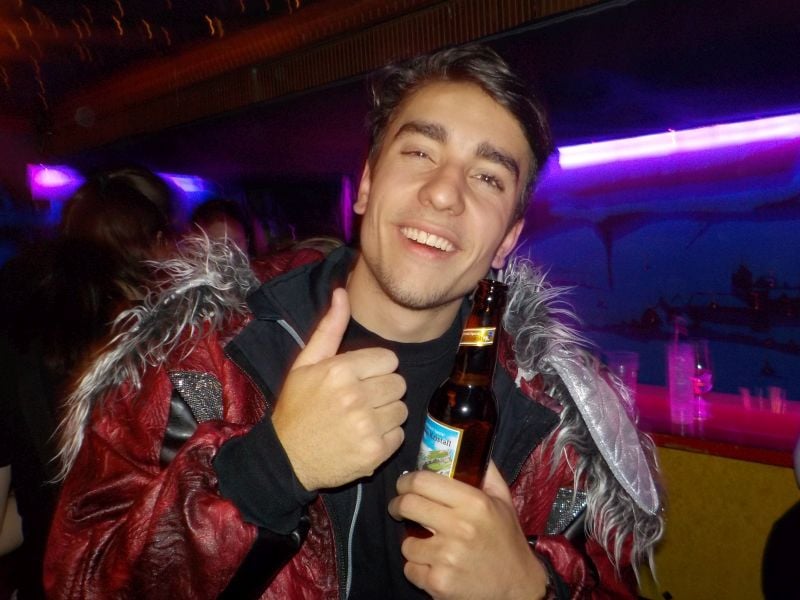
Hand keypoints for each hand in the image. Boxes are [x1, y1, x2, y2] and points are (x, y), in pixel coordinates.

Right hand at [272, 288, 407, 490]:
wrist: (286, 459)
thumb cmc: (297, 407)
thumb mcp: (305, 364)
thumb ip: (329, 329)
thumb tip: (342, 292)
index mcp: (339, 371)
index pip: (389, 359)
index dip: (376, 369)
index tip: (360, 379)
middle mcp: (355, 397)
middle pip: (398, 383)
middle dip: (383, 390)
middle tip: (361, 401)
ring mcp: (366, 427)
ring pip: (402, 409)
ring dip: (386, 414)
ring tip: (362, 420)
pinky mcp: (375, 453)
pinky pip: (399, 435)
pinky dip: (386, 438)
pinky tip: (364, 438)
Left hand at [388, 462, 548, 599]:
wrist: (518, 587)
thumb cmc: (507, 541)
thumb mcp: (503, 501)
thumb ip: (486, 472)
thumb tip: (472, 447)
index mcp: (474, 503)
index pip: (423, 481)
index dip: (406, 481)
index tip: (404, 485)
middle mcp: (460, 528)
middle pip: (407, 505)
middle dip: (398, 505)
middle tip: (400, 508)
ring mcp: (448, 557)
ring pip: (406, 543)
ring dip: (412, 543)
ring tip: (429, 545)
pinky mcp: (439, 583)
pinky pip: (411, 569)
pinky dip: (418, 569)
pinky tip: (435, 566)